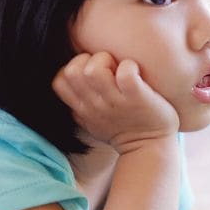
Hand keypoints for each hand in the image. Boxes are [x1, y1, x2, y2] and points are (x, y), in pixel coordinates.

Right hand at [52, 51, 178, 151]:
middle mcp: (96, 105)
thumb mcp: (94, 123)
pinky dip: (130, 67)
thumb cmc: (124, 131)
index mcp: (84, 109)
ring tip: (120, 69)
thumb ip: (80, 108)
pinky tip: (137, 73)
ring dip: (108, 60)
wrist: (151, 149)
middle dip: (89, 60)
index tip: (90, 72)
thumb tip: (69, 90)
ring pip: (94, 69)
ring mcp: (116, 101)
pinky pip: (125, 73)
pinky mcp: (136, 97)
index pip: (58, 82)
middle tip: (108, 68)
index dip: (71, 68)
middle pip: (72, 71)